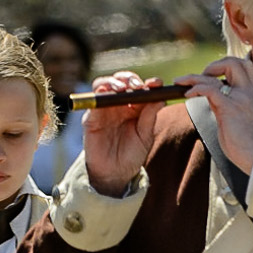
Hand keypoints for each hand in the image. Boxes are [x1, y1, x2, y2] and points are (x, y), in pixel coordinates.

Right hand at [82, 72, 163, 195]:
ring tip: (122, 87)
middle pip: (121, 82)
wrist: (116, 173)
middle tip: (138, 85)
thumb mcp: (145, 136)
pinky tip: (106, 91)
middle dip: (129, 79)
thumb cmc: (132, 155)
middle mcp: (119, 105)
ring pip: (104, 86)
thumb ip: (150, 117)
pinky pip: (92, 102)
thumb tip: (161, 99)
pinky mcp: (91, 118)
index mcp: (135, 108)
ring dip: (113, 82)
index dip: (148, 84)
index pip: (140, 89)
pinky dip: (98, 94)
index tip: (157, 83)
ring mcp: (104, 110)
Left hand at [178, 58, 252, 175]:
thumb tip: (212, 98)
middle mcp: (249, 93)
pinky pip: (208, 89)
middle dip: (213, 66)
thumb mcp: (238, 119)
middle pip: (234, 62)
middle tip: (201, 78)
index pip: (244, 67)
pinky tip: (188, 96)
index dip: (226, 66)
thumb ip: (227, 104)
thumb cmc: (249, 145)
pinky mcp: (229, 108)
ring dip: (194, 76)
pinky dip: (195, 89)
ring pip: (217, 73)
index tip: (212, 77)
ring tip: (182, 83)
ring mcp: (240, 99)